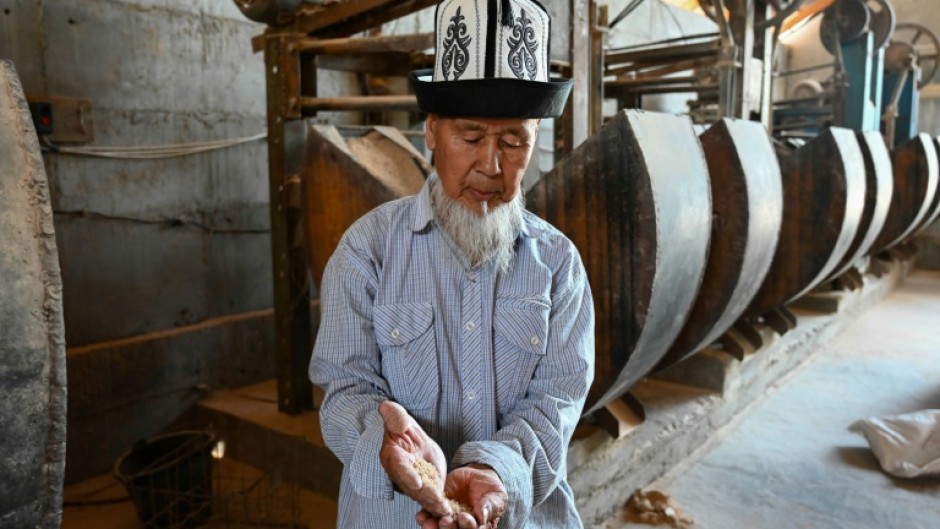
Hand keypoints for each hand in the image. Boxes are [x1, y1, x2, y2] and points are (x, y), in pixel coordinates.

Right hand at [378, 401, 450, 517]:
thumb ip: (395, 416)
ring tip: (446, 511)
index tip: (417, 483)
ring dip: (434, 505)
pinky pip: (432, 497)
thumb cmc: (400, 427)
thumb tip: (385, 406)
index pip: (400, 468)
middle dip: (426, 496)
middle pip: (413, 487)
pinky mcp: (426, 486)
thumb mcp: (399, 419)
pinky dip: (440, 505)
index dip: (408, 476)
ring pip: (423, 496)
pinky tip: (451, 512)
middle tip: (438, 502)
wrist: (409, 438)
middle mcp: (401, 474)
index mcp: (392, 457)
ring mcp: (413, 482)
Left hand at [416, 464, 507, 528]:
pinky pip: (430, 515)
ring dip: (433, 526)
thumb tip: (483, 516)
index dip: (468, 526)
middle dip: (448, 528)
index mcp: (478, 526)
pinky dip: (424, 517)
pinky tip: (421, 516)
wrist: (477, 477)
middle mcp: (461, 525)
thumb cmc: (490, 490)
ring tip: (428, 523)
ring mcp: (449, 518)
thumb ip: (489, 506)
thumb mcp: (495, 497)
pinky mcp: (438, 508)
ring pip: (439, 527)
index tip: (464, 517)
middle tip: (445, 521)